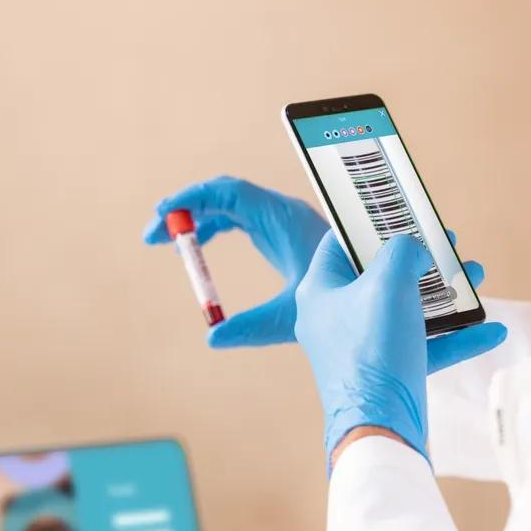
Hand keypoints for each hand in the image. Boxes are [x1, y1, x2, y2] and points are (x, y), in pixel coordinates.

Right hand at [143, 177, 328, 346]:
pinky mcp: (284, 231)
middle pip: (223, 194)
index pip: (227, 192)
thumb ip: (252, 327)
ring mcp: (283, 220)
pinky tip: (200, 248)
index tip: (163, 216)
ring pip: (231, 205)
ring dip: (198, 217)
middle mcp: (282, 212)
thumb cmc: (343, 301)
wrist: (376, 294)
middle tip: (154, 235)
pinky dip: (216, 226)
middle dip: (186, 209)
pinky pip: (242, 217)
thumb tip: (213, 339)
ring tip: (169, 243)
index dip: (192, 199)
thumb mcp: (291, 315)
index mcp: (282, 218)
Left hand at [295, 232, 507, 469]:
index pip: (339, 243)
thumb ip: (401, 251)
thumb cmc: (373, 350)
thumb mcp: (387, 283)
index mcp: (320, 291)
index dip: (372, 223)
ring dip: (446, 294)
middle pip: (381, 275)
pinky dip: (457, 337)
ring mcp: (363, 347)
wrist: (380, 429)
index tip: (403, 212)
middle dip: (422, 259)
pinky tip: (493, 330)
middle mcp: (337, 318)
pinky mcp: (390, 372)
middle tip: (451, 245)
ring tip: (478, 277)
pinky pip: (425, 346)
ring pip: (408, 309)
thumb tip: (412, 249)